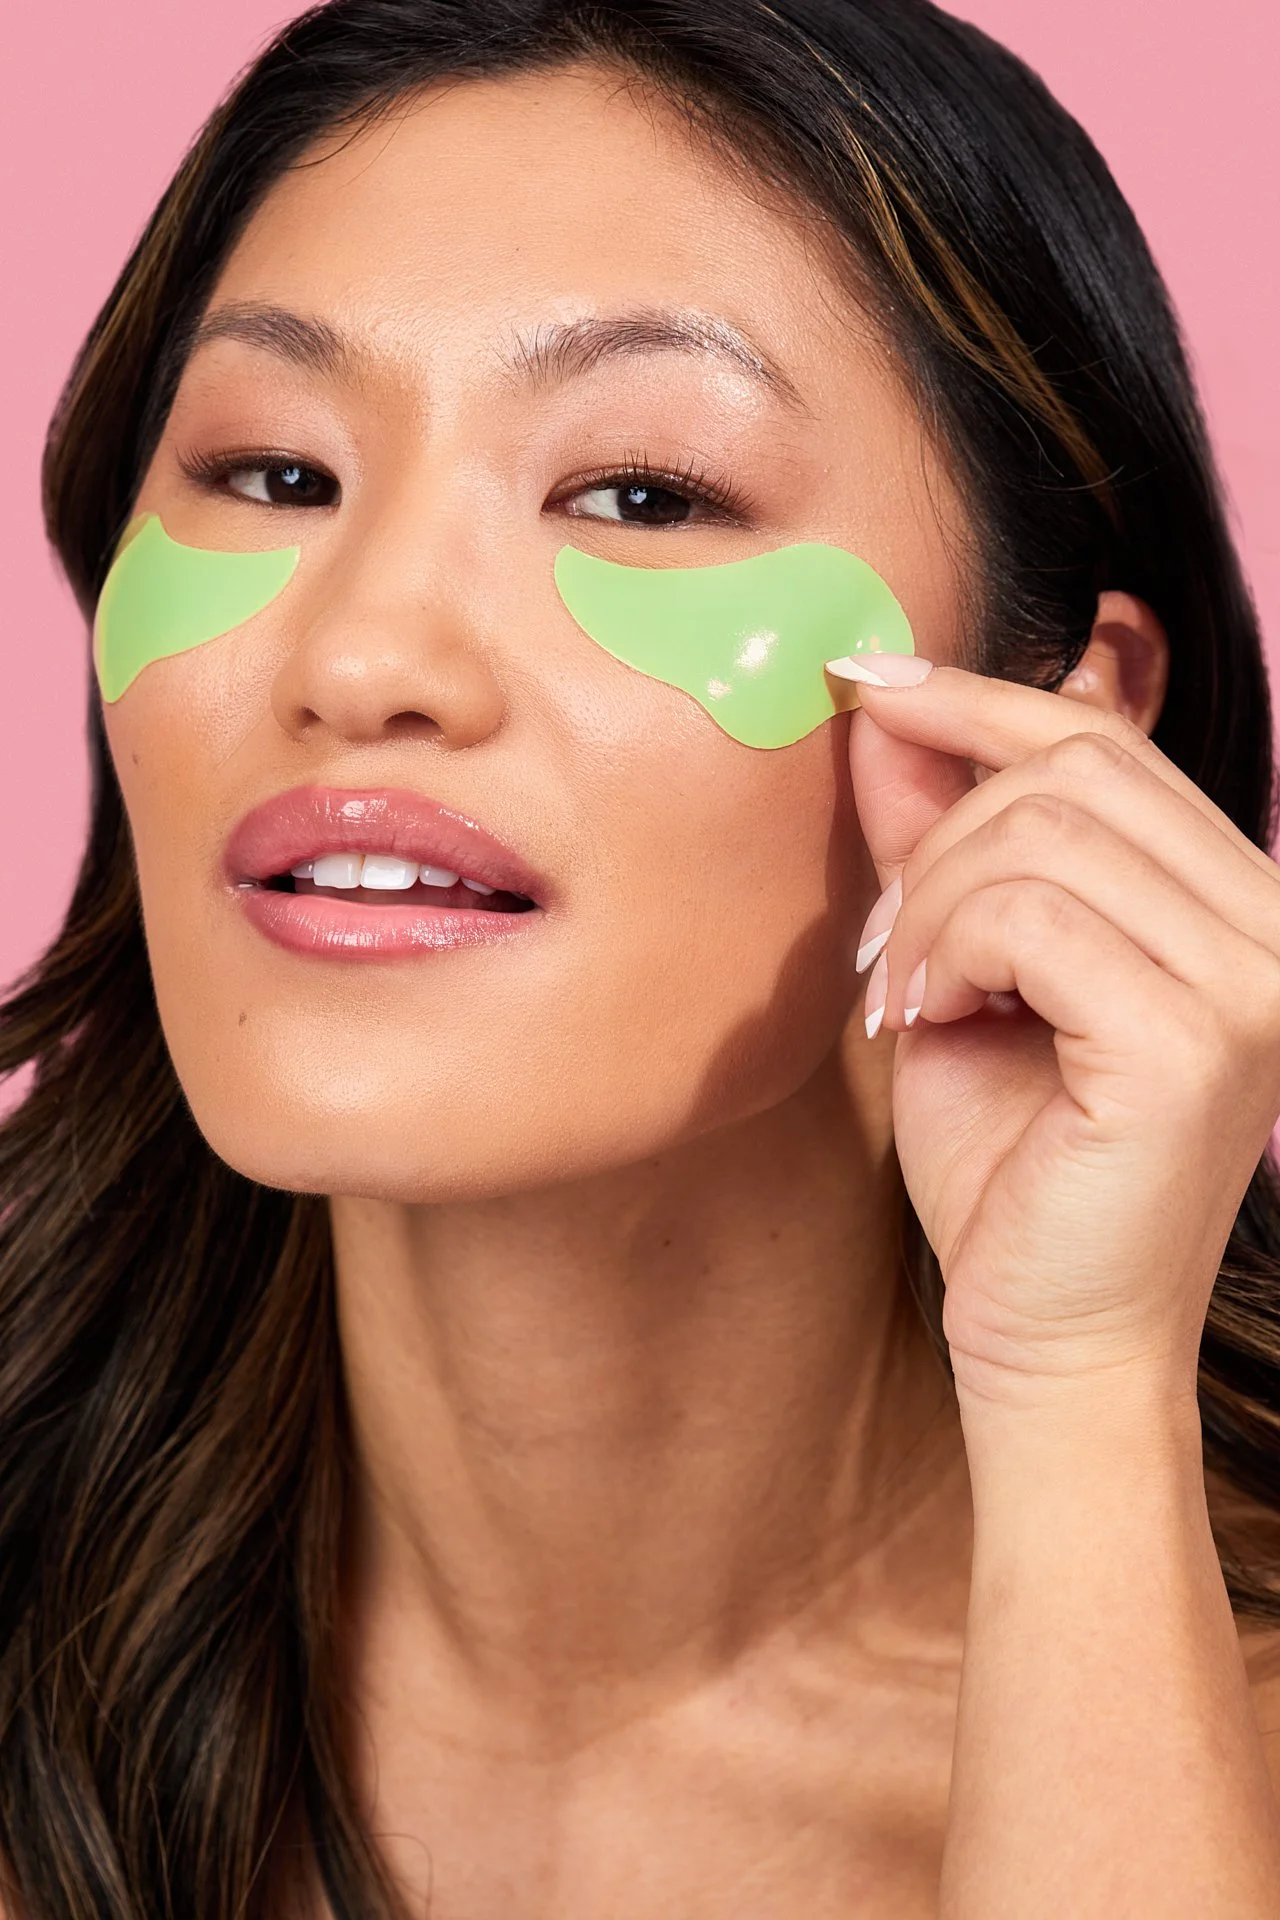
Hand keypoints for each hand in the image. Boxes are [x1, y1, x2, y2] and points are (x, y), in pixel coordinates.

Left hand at [839, 656, 1279, 1410]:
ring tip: (906, 1001)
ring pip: (1039, 834)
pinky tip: (927, 1024)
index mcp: (1236, 903)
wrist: (1049, 1334)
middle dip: (939, 837)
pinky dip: (945, 953)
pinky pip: (1029, 914)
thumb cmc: (1009, 1165)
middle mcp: (1275, 926)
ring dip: (930, 909)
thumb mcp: (963, 973)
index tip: (869, 681)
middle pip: (1071, 769)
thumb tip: (887, 707)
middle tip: (887, 950)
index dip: (980, 697)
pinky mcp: (1198, 1037)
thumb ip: (941, 844)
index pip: (1106, 743)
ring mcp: (1255, 979)